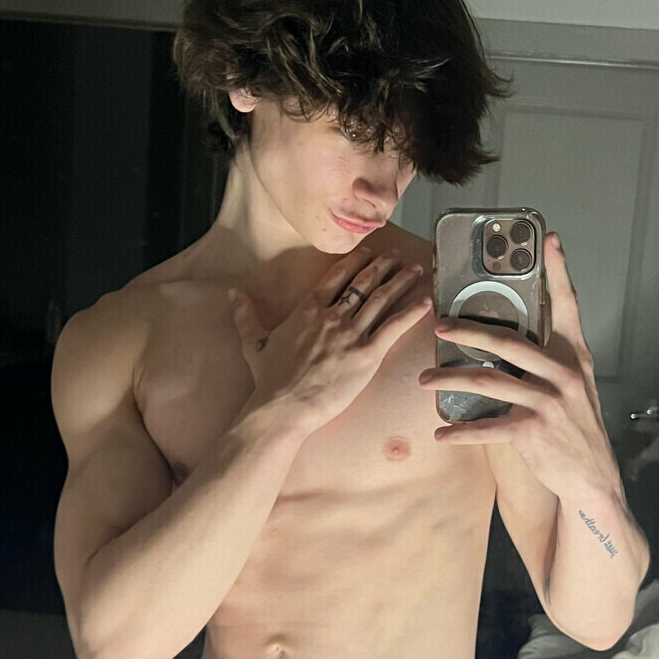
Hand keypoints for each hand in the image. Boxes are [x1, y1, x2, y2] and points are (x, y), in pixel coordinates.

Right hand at [229, 246, 430, 431]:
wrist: (283, 406)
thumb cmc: (269, 379)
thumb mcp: (254, 342)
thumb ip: (246, 315)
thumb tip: (232, 293)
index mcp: (308, 308)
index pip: (338, 276)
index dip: (357, 262)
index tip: (370, 252)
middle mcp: (332, 315)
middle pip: (364, 283)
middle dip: (384, 266)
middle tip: (398, 255)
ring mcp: (351, 334)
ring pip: (381, 299)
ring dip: (401, 281)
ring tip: (414, 269)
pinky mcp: (367, 355)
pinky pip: (394, 327)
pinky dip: (412, 312)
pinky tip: (426, 301)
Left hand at [417, 232, 621, 503]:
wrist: (593, 477)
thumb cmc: (576, 427)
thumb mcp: (574, 386)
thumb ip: (549, 361)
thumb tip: (510, 340)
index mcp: (574, 356)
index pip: (568, 305)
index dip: (559, 272)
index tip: (550, 240)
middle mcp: (563, 373)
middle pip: (509, 341)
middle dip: (468, 330)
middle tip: (439, 324)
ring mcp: (549, 402)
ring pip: (488, 381)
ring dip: (450, 380)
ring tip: (424, 380)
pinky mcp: (534, 431)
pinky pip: (488, 427)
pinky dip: (460, 432)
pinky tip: (440, 433)